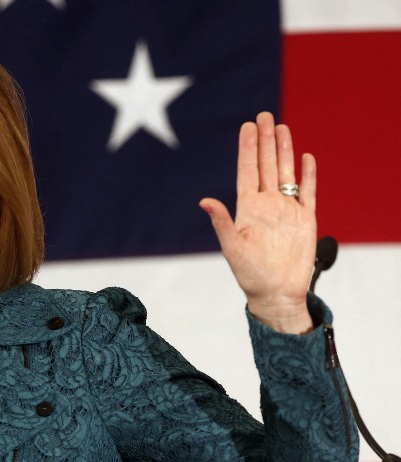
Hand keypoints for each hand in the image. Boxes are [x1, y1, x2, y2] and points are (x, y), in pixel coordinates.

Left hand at [200, 112, 316, 333]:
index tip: (247, 127)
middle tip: (264, 116)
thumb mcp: (232, 248)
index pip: (247, 171)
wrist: (276, 294)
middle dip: (266, 141)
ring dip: (284, 151)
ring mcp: (286, 210)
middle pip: (266, 166)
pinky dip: (308, 175)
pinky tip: (306, 158)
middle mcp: (266, 205)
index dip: (248, 149)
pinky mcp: (305, 219)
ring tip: (283, 127)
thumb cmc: (250, 275)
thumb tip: (204, 201)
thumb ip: (222, 222)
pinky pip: (307, 192)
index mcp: (247, 209)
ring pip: (285, 173)